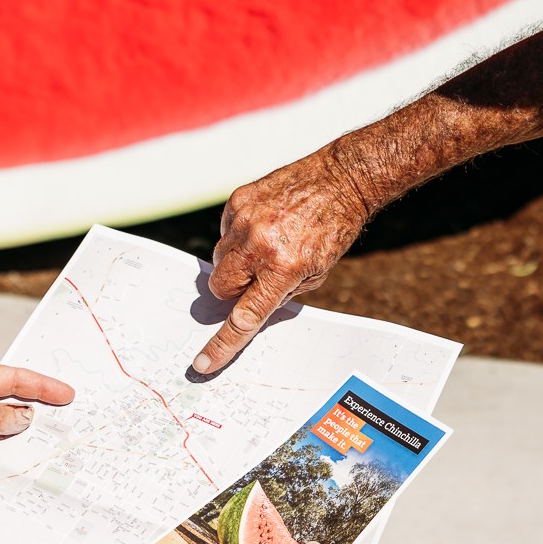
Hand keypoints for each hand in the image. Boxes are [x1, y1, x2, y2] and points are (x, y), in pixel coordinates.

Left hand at [0, 364, 75, 457]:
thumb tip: (24, 415)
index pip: (9, 378)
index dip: (40, 385)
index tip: (65, 393)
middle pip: (7, 397)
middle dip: (35, 403)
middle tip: (64, 412)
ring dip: (19, 428)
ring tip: (47, 435)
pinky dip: (3, 445)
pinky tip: (16, 453)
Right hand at [197, 153, 372, 372]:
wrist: (339, 181)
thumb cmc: (331, 230)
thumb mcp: (315, 274)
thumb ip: (280, 293)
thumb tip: (249, 308)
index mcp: (284, 268)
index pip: (244, 316)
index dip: (222, 344)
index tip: (203, 362)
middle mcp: (260, 244)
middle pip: (221, 287)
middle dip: (235, 290)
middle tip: (258, 279)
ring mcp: (245, 219)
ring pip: (219, 259)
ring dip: (237, 261)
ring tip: (267, 246)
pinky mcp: (238, 200)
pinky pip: (224, 231)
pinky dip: (239, 235)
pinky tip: (264, 225)